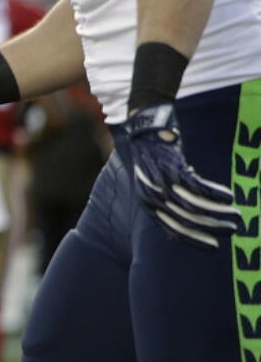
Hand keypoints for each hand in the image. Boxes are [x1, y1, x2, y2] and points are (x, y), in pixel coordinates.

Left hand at [125, 102, 241, 247]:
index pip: (173, 229)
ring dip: (218, 212)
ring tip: (236, 214)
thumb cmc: (153, 160)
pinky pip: (198, 187)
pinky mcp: (173, 168)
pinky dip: (215, 193)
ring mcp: (163, 182)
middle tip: (232, 230)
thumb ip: (168, 202)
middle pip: (186, 220)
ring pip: (194, 206)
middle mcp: (154, 196)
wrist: (143, 132)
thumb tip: (192, 221)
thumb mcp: (155, 185)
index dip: (195, 240)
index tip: (214, 246)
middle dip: (212, 228)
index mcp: (148, 203)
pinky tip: (229, 196)